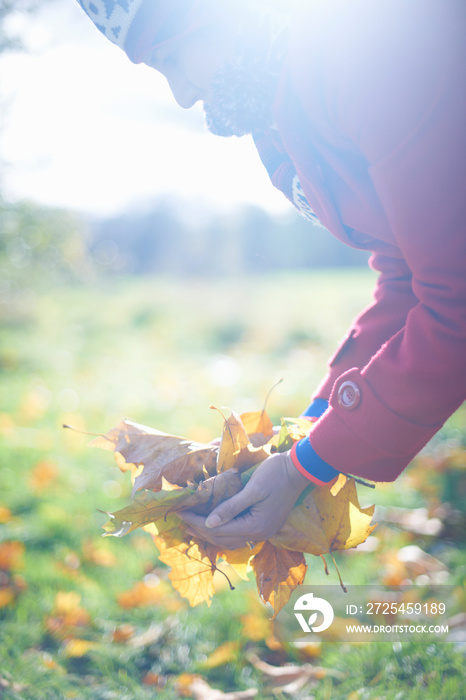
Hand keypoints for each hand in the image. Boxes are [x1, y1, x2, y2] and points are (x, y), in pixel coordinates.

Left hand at [178, 451, 310, 549]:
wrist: (300, 469)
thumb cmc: (276, 474)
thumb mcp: (252, 489)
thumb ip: (231, 508)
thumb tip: (208, 523)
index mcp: (256, 526)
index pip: (218, 529)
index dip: (196, 522)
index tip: (180, 512)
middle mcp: (259, 534)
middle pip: (222, 538)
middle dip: (199, 530)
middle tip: (180, 520)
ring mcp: (263, 532)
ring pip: (230, 540)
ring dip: (210, 534)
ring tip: (192, 527)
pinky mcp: (265, 525)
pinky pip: (238, 535)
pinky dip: (223, 532)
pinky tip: (214, 526)